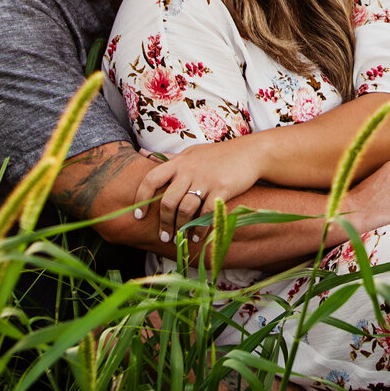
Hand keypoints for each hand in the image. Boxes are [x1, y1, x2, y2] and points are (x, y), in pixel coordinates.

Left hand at [132, 141, 263, 246]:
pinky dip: (200, 228)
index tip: (140, 215)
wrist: (250, 153)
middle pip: (168, 201)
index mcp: (178, 162)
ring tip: (180, 238)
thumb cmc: (217, 155)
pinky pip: (206, 213)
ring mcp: (205, 180)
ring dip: (181, 228)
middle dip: (164, 222)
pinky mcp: (221, 189)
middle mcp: (189, 170)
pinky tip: (197, 236)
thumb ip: (168, 157)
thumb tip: (142, 153)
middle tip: (164, 236)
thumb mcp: (191, 152)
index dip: (141, 198)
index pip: (151, 179)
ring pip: (185, 209)